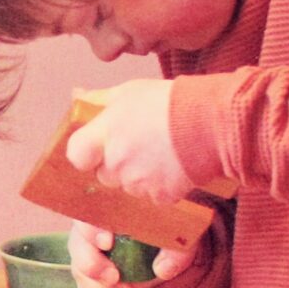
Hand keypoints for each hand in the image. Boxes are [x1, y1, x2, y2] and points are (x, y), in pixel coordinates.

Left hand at [63, 80, 192, 204]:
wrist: (213, 122)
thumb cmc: (170, 101)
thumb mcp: (130, 91)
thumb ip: (99, 100)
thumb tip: (78, 97)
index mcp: (104, 135)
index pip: (76, 155)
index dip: (85, 153)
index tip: (98, 147)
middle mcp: (116, 162)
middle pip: (104, 174)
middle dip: (116, 164)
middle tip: (139, 145)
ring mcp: (137, 182)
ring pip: (128, 186)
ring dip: (138, 176)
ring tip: (160, 152)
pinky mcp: (160, 196)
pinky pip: (152, 196)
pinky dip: (161, 185)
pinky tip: (174, 166)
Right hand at [68, 219, 196, 287]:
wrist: (165, 250)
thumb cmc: (169, 232)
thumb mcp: (180, 238)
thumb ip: (176, 250)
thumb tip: (162, 270)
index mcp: (111, 210)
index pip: (92, 214)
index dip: (92, 230)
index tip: (107, 243)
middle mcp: (93, 229)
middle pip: (77, 243)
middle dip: (91, 264)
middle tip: (113, 277)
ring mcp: (88, 252)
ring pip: (78, 268)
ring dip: (98, 285)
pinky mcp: (90, 274)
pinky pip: (85, 287)